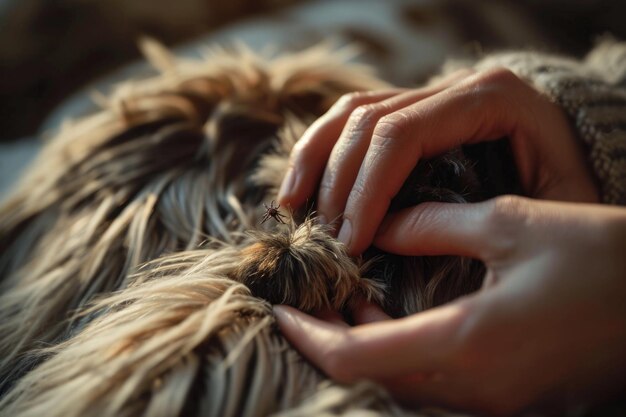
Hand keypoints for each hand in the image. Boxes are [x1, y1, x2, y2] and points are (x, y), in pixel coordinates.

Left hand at [274, 196, 625, 415]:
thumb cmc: (601, 259)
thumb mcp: (510, 225)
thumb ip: (433, 227)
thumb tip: (380, 226)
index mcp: (465, 345)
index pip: (352, 357)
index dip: (306, 333)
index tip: (279, 305)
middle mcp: (472, 389)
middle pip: (368, 376)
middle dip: (326, 339)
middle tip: (305, 297)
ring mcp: (491, 401)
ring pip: (396, 381)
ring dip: (360, 345)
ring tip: (340, 299)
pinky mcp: (506, 397)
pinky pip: (429, 382)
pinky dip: (395, 351)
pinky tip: (388, 316)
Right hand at [278, 68, 598, 254]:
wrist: (578, 166)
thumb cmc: (569, 196)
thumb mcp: (546, 212)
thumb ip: (476, 219)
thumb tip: (388, 237)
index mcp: (491, 96)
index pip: (402, 133)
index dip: (366, 190)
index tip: (351, 243)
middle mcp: (454, 84)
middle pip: (369, 121)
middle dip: (339, 185)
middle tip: (327, 240)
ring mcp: (430, 94)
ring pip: (351, 113)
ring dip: (315, 162)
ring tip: (292, 209)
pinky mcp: (412, 112)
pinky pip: (352, 119)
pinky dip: (320, 150)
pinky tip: (300, 186)